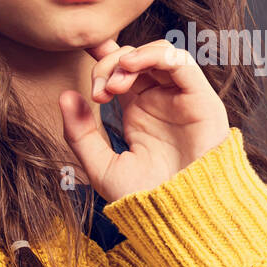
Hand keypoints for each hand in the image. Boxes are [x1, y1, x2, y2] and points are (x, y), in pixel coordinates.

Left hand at [58, 37, 230, 201]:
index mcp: (139, 111)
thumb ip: (81, 134)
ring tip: (114, 83)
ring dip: (131, 58)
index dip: (104, 55)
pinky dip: (156, 55)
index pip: (122, 70)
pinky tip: (133, 67)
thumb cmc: (145, 198)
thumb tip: (66, 97)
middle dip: (110, 65)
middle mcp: (161, 100)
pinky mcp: (201, 100)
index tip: (83, 49)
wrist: (179, 218)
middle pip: (136, 59)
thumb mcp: (101, 167)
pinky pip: (182, 62)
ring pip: (159, 54)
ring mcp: (181, 98)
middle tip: (98, 92)